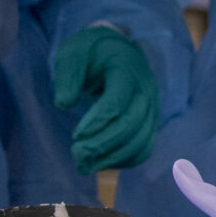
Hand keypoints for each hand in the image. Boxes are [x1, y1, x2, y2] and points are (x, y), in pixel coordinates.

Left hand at [53, 26, 158, 172]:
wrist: (116, 51)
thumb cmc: (91, 53)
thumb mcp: (73, 54)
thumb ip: (67, 76)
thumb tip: (64, 103)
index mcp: (126, 70)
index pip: (117, 101)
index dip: (97, 122)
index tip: (75, 135)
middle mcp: (145, 91)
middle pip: (131, 124)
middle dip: (103, 144)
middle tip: (76, 153)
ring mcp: (151, 109)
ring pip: (140, 142)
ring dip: (112, 158)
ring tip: (83, 165)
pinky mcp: (148, 123)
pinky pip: (142, 149)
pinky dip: (123, 161)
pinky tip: (99, 163)